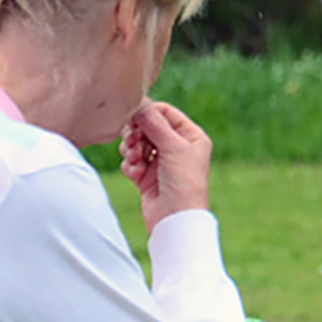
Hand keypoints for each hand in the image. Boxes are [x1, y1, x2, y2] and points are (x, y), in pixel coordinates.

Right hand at [120, 100, 211, 231]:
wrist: (176, 220)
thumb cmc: (184, 183)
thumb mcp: (172, 147)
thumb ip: (153, 122)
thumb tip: (139, 102)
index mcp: (191, 136)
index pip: (165, 113)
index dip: (148, 114)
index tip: (134, 119)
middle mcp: (178, 148)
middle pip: (147, 127)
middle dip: (136, 133)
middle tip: (131, 141)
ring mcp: (162, 163)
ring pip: (137, 144)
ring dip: (131, 150)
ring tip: (134, 160)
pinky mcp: (148, 177)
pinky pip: (132, 162)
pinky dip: (130, 166)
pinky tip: (134, 175)